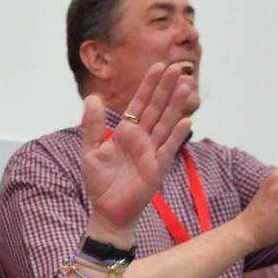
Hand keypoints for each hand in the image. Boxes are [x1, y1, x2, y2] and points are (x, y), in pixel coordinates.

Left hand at [78, 62, 193, 238]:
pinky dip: (177, 135)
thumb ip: (93, 125)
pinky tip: (187, 120)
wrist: (106, 211)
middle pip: (156, 109)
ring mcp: (152, 152)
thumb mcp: (91, 151)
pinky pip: (169, 149)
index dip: (149, 85)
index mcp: (126, 132)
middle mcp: (142, 138)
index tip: (159, 66)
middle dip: (166, 88)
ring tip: (186, 86)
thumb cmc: (99, 183)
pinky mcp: (158, 168)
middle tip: (177, 67)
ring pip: (165, 124)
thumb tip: (92, 97)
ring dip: (176, 106)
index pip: (139, 103)